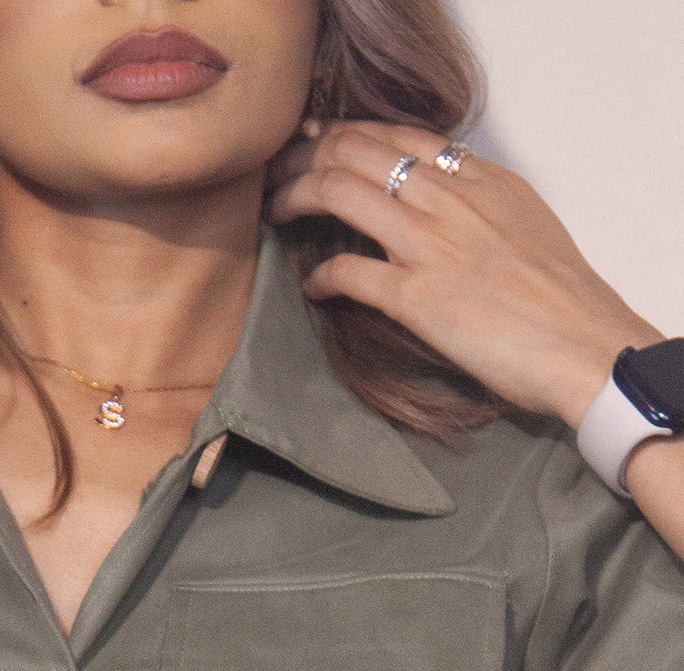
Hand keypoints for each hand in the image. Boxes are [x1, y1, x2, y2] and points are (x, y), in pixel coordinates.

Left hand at [267, 122, 662, 429]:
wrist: (585, 344)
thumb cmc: (562, 297)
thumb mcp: (526, 224)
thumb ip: (480, 205)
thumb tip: (444, 204)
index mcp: (479, 179)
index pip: (397, 134)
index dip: (346, 133)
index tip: (318, 143)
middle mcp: (449, 199)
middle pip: (355, 151)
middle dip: (305, 155)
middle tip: (280, 173)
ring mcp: (428, 245)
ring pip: (338, 191)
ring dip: (294, 197)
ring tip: (277, 212)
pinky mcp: (414, 296)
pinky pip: (346, 271)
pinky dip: (320, 276)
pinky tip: (313, 287)